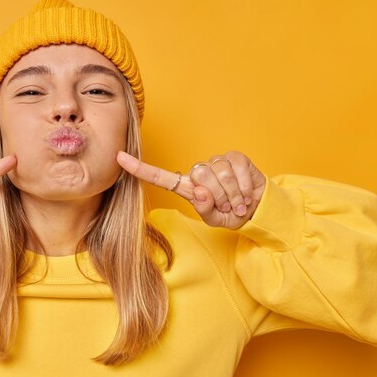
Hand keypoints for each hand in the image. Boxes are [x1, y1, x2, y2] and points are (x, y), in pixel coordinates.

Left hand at [117, 150, 265, 228]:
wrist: (258, 208)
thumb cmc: (232, 213)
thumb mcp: (216, 219)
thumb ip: (204, 209)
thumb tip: (200, 192)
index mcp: (187, 187)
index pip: (159, 177)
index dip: (139, 168)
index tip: (119, 157)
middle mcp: (199, 171)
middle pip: (199, 175)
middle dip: (218, 196)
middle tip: (227, 206)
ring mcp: (216, 161)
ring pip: (219, 174)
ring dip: (232, 195)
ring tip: (237, 202)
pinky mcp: (234, 157)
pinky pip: (236, 170)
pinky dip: (243, 188)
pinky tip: (246, 195)